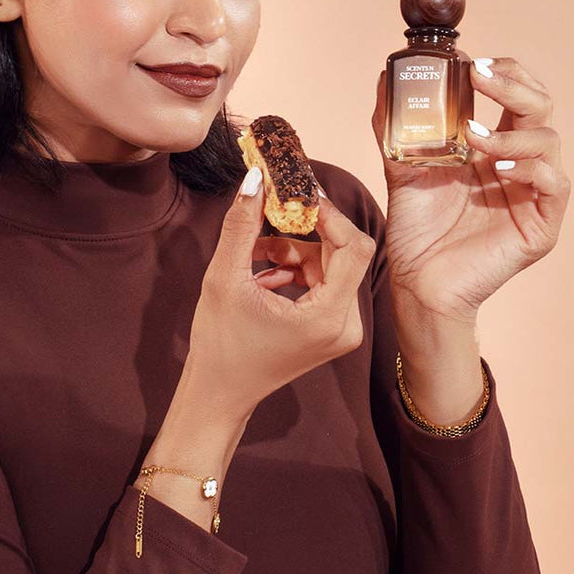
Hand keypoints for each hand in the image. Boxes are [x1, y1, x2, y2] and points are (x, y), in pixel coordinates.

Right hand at [186, 167, 375, 419]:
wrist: (220, 394)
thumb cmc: (220, 344)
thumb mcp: (224, 279)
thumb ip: (241, 226)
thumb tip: (254, 179)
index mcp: (328, 317)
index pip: (354, 247)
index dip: (329, 214)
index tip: (297, 194)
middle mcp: (346, 325)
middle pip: (341, 252)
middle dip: (304, 229)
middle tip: (270, 209)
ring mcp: (341, 329)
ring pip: (329, 264)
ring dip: (292, 250)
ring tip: (253, 253)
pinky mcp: (331, 329)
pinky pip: (321, 281)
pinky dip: (293, 269)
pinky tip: (261, 275)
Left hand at [370, 56, 571, 328]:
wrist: (417, 280)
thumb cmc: (416, 226)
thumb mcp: (402, 165)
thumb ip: (396, 125)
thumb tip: (383, 78)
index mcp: (494, 145)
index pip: (518, 94)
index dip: (505, 73)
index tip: (472, 64)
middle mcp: (519, 163)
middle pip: (540, 107)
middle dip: (514, 85)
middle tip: (480, 77)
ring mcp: (533, 192)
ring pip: (549, 140)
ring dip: (511, 131)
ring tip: (473, 136)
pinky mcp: (542, 224)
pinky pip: (555, 183)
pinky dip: (530, 166)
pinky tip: (497, 166)